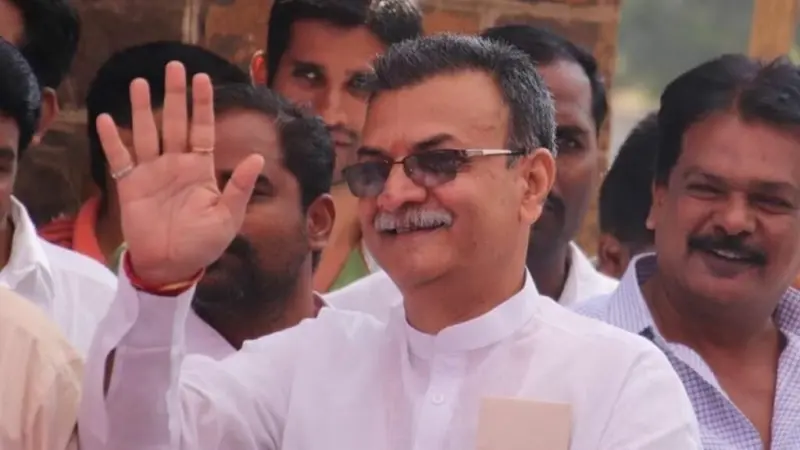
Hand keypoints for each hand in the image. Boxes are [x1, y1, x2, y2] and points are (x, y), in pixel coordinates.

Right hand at [96, 61, 263, 285]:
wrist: (171, 266)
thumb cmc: (203, 244)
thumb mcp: (228, 218)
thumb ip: (240, 187)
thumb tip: (258, 157)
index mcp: (201, 170)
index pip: (203, 130)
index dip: (202, 105)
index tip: (203, 79)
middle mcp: (176, 165)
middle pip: (175, 122)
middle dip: (174, 95)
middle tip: (173, 66)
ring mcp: (152, 173)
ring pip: (147, 132)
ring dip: (142, 109)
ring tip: (139, 82)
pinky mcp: (130, 185)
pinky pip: (120, 158)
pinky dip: (113, 140)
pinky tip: (106, 119)